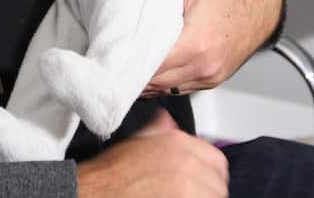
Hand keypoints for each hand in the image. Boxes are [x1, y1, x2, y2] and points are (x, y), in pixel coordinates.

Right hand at [77, 108, 227, 197]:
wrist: (94, 192)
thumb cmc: (111, 173)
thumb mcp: (137, 141)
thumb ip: (160, 131)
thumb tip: (169, 122)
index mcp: (179, 143)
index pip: (217, 161)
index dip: (210, 174)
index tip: (203, 182)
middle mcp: (188, 163)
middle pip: (218, 184)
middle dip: (208, 191)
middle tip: (190, 194)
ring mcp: (189, 189)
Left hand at [121, 0, 281, 92]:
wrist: (261, 6)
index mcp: (196, 43)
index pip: (150, 65)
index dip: (126, 62)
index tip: (106, 55)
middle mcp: (203, 67)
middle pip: (154, 82)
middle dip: (130, 74)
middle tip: (107, 61)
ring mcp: (209, 78)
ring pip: (165, 90)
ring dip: (144, 81)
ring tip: (123, 66)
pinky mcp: (212, 81)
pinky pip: (179, 89)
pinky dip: (162, 83)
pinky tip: (147, 71)